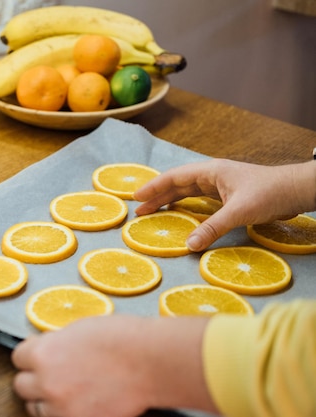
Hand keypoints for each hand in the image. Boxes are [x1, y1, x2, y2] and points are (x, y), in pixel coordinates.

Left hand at [11, 315, 215, 416]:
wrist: (151, 361)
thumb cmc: (121, 339)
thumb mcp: (77, 330)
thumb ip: (55, 343)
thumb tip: (45, 351)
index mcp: (44, 354)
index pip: (18, 357)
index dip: (30, 356)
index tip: (38, 356)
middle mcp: (48, 382)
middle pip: (22, 386)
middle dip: (35, 379)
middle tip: (52, 374)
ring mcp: (63, 407)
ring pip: (37, 408)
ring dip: (48, 400)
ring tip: (68, 390)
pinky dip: (67, 412)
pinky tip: (81, 401)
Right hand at [134, 159, 315, 250]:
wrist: (297, 191)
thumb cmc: (269, 193)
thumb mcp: (238, 212)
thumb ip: (212, 228)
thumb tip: (189, 245)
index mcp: (211, 171)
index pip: (174, 177)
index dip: (154, 187)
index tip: (136, 197)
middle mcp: (212, 176)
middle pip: (177, 184)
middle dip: (157, 196)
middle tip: (139, 210)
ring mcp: (220, 185)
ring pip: (187, 192)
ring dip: (170, 201)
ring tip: (153, 212)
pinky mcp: (228, 196)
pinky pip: (199, 200)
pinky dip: (186, 206)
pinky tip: (180, 214)